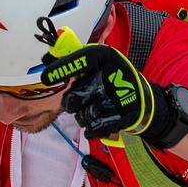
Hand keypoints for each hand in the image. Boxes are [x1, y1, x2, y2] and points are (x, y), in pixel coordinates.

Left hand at [41, 41, 187, 150]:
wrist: (142, 103)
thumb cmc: (111, 82)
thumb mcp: (95, 66)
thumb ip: (72, 63)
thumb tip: (45, 59)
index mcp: (104, 56)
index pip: (80, 59)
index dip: (62, 68)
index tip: (45, 78)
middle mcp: (111, 73)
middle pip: (73, 95)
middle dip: (73, 102)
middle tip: (82, 99)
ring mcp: (118, 97)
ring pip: (81, 115)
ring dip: (84, 115)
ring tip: (96, 108)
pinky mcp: (122, 118)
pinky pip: (92, 129)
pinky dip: (92, 128)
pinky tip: (99, 121)